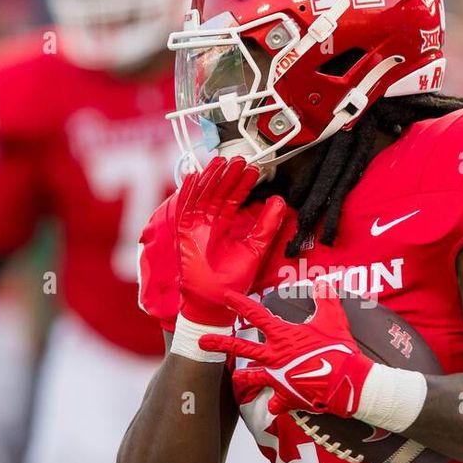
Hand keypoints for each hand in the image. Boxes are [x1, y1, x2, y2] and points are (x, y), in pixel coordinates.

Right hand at [176, 156, 285, 327]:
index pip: (233, 200)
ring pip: (201, 197)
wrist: (215, 302)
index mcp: (225, 227)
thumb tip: (279, 202)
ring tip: (220, 162)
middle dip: (227, 176)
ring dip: (210, 179)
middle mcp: (209, 225)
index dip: (241, 184)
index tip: (252, 170)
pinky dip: (188, 193)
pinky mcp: (183, 234)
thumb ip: (266, 226)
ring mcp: (195, 228)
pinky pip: (185, 210)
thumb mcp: (255, 249)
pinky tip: (195, 178)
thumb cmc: (233, 281)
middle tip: (238, 159)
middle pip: (217, 194)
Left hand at [199, 285, 376, 416]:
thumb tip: (323, 282)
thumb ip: (325, 300)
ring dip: (244, 378)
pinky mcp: (287, 396)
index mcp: (282, 336)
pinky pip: (276, 403)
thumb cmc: (338, 349)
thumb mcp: (333, 319)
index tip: (225, 297)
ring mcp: (278, 378)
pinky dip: (276, 404)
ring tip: (235, 379)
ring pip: (253, 378)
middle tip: (202, 342)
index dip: (240, 304)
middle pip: (241, 348)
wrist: (346, 382)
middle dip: (220, 343)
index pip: (256, 315)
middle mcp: (274, 357)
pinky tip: (274, 406)